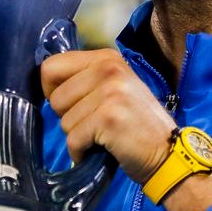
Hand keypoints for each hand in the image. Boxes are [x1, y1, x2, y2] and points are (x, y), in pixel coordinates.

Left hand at [41, 49, 175, 184]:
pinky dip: (81, 152)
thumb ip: (85, 79)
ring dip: (78, 136)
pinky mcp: (109, 117)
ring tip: (103, 136)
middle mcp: (109, 68)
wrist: (167, 152)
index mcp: (107, 58)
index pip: (51, 66)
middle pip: (55, 98)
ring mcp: (110, 91)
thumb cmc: (136, 124)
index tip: (72, 105)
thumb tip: (44, 81)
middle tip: (96, 124)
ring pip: (64, 121)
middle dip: (68, 117)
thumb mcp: (114, 88)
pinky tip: (101, 150)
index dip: (52, 91)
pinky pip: (74, 139)